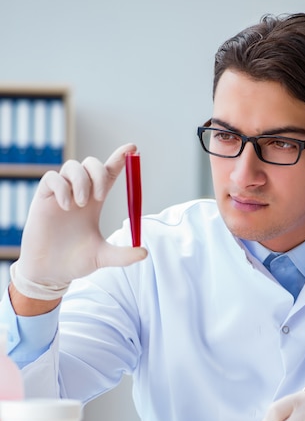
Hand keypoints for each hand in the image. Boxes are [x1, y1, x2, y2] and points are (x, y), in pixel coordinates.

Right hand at [11, 144, 146, 299]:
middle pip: (91, 164)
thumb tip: (144, 253)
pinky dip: (61, 187)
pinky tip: (65, 207)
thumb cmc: (75, 262)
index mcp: (95, 202)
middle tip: (100, 196)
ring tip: (80, 205)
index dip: (120, 159)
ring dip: (81, 181)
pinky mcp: (43, 198)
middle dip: (99, 172)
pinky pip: (52, 177)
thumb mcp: (102, 257)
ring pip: (72, 166)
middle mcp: (79, 193)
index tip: (132, 148)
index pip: (109, 173)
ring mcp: (61, 194)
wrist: (50, 272)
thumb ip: (123, 255)